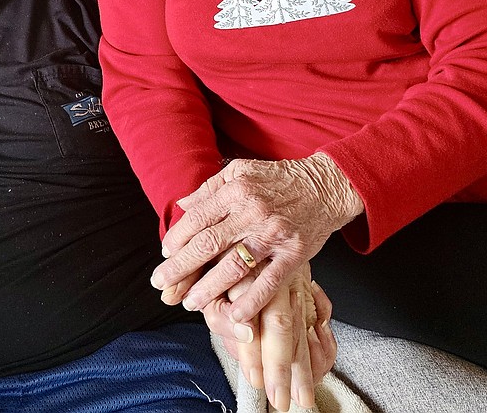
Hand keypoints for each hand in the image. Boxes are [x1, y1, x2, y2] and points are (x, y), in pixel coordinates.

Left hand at [152, 154, 362, 322]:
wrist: (325, 186)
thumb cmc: (278, 180)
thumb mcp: (241, 171)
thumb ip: (210, 188)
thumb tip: (182, 204)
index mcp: (236, 189)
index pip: (197, 218)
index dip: (177, 238)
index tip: (165, 253)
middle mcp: (253, 211)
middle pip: (209, 244)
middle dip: (180, 267)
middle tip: (161, 283)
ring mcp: (274, 234)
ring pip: (234, 265)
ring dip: (209, 288)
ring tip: (190, 302)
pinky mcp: (295, 254)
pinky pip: (269, 282)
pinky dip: (250, 301)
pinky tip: (233, 315)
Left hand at [203, 264, 336, 410]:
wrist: (243, 239)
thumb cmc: (217, 265)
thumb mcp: (206, 285)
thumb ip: (219, 311)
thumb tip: (246, 333)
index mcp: (250, 274)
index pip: (253, 317)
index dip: (256, 352)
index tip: (256, 380)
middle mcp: (277, 278)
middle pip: (285, 325)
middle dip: (283, 367)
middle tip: (281, 401)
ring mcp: (295, 283)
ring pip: (304, 326)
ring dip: (305, 364)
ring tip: (303, 396)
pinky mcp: (307, 289)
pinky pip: (322, 317)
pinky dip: (322, 344)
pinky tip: (317, 367)